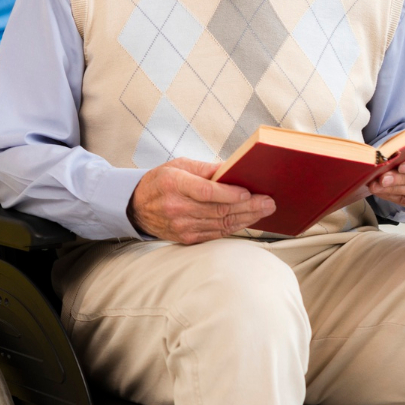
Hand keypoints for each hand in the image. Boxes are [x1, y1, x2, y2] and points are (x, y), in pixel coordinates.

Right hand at [127, 157, 275, 243]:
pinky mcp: (187, 239)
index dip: (230, 193)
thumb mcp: (178, 165)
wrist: (136, 207)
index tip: (249, 192)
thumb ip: (205, 168)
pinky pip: (216, 233)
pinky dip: (234, 226)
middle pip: (219, 210)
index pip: (206, 191)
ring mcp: (182, 226)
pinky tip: (247, 220)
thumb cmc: (159, 182)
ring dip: (246, 218)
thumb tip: (233, 169)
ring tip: (264, 210)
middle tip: (268, 202)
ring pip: (221, 223)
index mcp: (174, 184)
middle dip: (248, 207)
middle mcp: (177, 208)